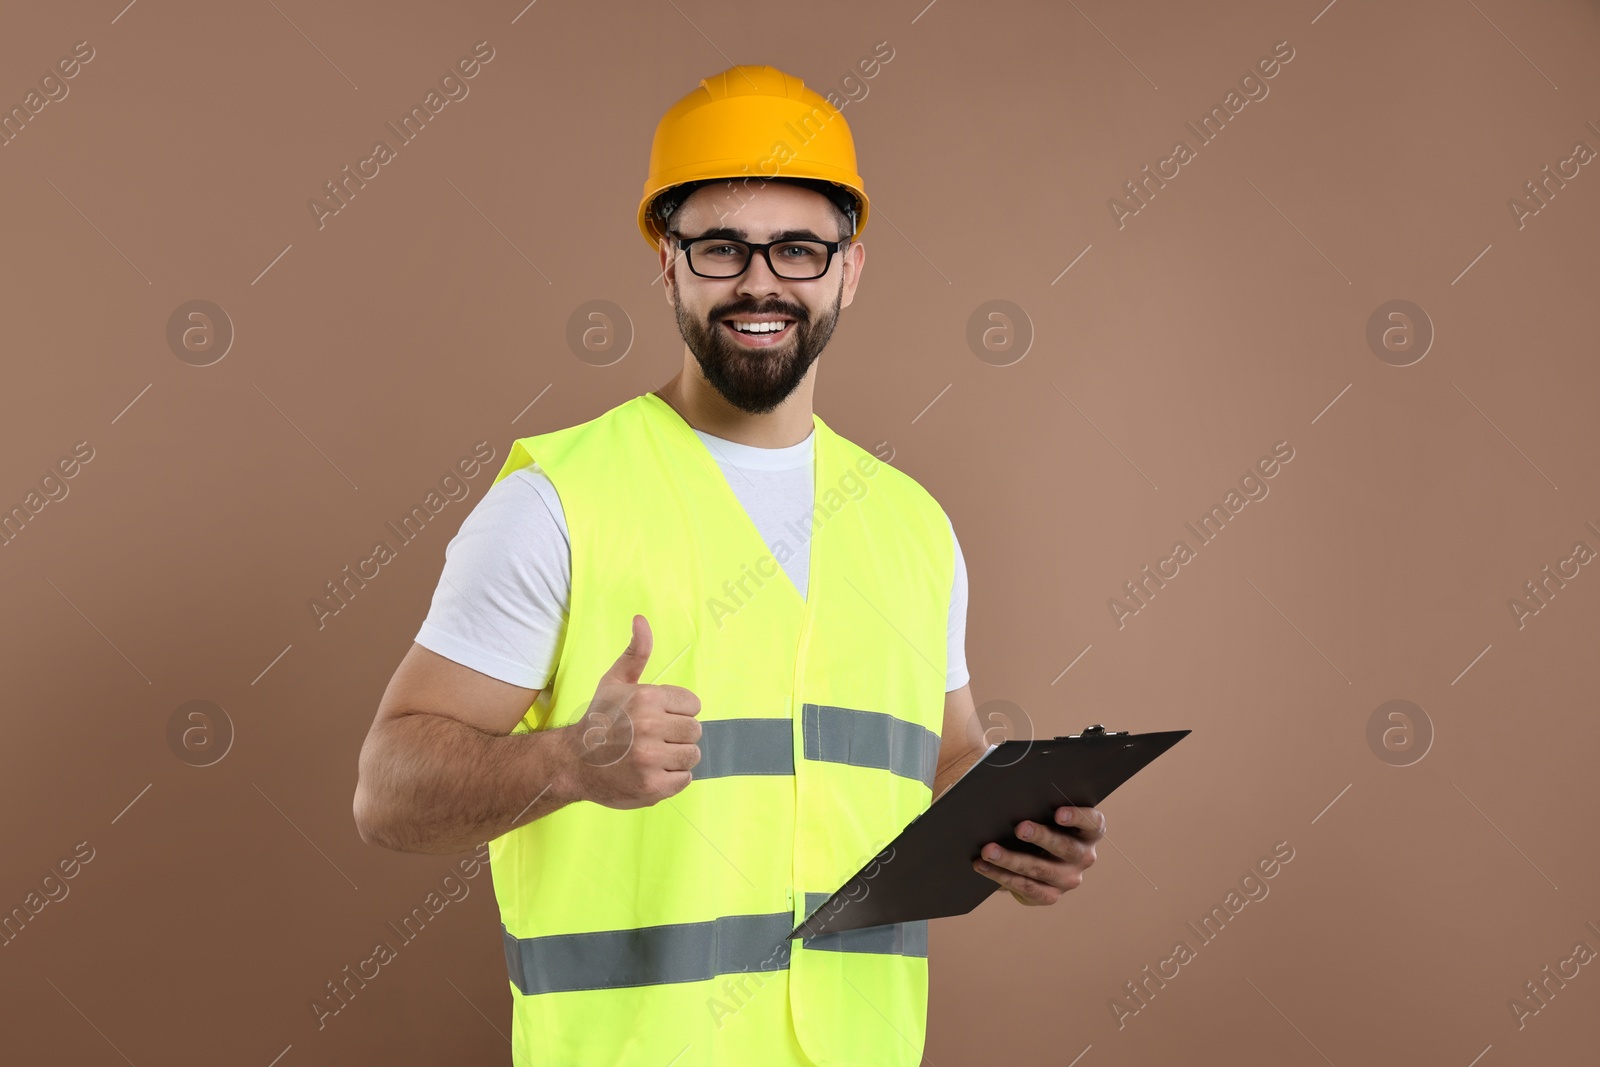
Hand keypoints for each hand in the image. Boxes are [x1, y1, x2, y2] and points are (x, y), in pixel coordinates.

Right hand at [563, 614, 701, 809]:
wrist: (573, 763)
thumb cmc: (599, 720)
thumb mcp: (614, 682)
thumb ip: (635, 653)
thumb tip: (641, 619)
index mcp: (646, 698)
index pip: (693, 704)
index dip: (677, 712)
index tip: (658, 718)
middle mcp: (649, 727)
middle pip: (695, 730)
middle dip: (678, 735)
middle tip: (654, 739)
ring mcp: (651, 758)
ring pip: (692, 755)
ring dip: (676, 757)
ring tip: (653, 755)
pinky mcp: (653, 786)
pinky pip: (685, 779)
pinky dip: (672, 778)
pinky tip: (652, 772)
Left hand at [972, 806, 1103, 905]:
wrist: (1037, 857)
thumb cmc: (1041, 823)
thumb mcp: (1046, 813)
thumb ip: (1039, 805)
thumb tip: (1010, 795)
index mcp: (1090, 832)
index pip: (1092, 823)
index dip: (1077, 817)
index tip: (1058, 813)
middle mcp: (1084, 857)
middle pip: (1066, 847)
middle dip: (1041, 837)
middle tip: (1019, 828)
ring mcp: (1069, 879)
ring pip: (1041, 870)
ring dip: (1012, 859)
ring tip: (988, 850)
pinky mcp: (1051, 895)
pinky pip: (1026, 887)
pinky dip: (1002, 876)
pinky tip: (983, 866)